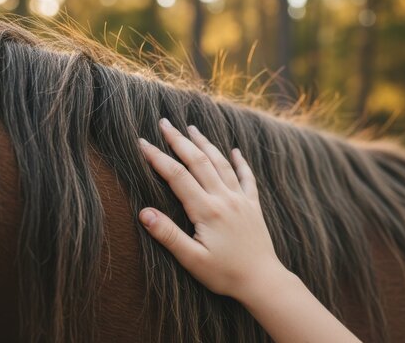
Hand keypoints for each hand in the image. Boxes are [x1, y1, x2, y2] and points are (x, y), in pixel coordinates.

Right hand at [137, 118, 286, 299]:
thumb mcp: (192, 260)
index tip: (142, 143)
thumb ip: (167, 235)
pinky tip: (235, 150)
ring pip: (221, 163)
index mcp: (207, 210)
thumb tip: (143, 212)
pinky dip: (240, 162)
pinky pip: (247, 177)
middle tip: (164, 123)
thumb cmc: (225, 274)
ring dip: (205, 144)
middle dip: (179, 141)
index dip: (158, 157)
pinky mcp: (253, 206)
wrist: (263, 281)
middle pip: (198, 161)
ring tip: (191, 128)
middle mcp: (224, 198)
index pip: (177, 176)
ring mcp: (241, 200)